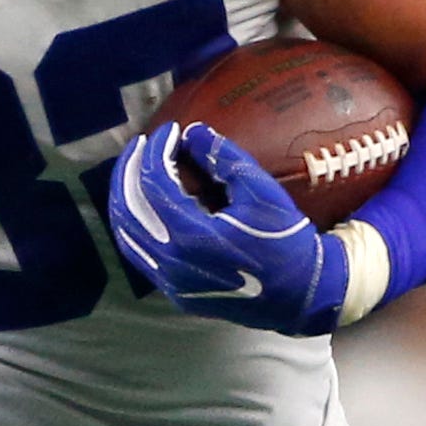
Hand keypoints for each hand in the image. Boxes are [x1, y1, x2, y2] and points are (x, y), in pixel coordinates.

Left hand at [107, 123, 348, 335]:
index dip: (155, 151)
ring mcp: (168, 281)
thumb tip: (192, 132)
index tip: (168, 131)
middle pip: (127, 207)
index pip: (152, 184)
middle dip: (130, 168)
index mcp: (191, 236)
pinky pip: (138, 253)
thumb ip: (224, 159)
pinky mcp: (173, 291)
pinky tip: (143, 204)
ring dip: (125, 196)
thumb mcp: (262, 194)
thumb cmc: (286, 242)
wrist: (300, 295)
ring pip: (125, 232)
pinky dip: (134, 223)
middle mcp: (171, 262)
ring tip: (136, 169)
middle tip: (142, 144)